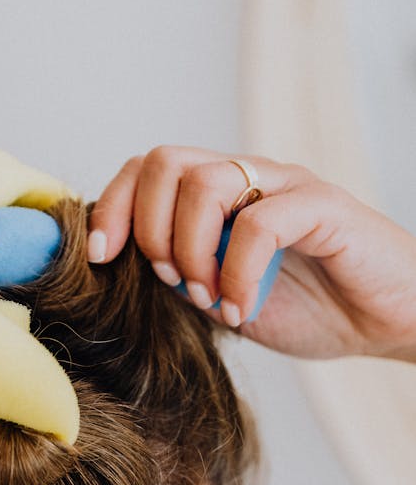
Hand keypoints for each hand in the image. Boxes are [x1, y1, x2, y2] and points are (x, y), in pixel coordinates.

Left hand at [88, 147, 415, 361]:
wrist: (382, 323)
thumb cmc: (309, 309)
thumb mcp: (223, 297)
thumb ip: (180, 275)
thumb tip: (120, 269)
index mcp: (218, 196)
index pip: (146, 169)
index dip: (112, 207)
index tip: (101, 260)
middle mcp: (247, 179)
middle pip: (164, 162)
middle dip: (147, 229)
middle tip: (171, 282)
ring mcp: (285, 187)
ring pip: (205, 183)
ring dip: (190, 251)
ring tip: (209, 299)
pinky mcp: (322, 206)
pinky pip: (259, 223)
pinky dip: (236, 274)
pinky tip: (242, 310)